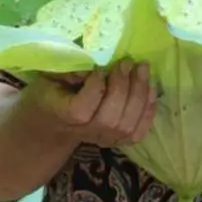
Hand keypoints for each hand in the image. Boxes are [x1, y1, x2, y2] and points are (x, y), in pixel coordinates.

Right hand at [26, 60, 157, 148]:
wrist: (53, 122)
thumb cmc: (51, 91)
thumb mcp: (50, 75)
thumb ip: (67, 68)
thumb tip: (94, 61)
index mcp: (62, 114)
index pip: (81, 110)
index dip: (95, 88)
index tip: (98, 68)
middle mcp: (84, 131)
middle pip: (110, 118)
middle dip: (123, 87)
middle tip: (127, 62)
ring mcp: (102, 138)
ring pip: (127, 125)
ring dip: (140, 94)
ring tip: (142, 69)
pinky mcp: (118, 140)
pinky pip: (139, 131)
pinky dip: (149, 109)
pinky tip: (151, 87)